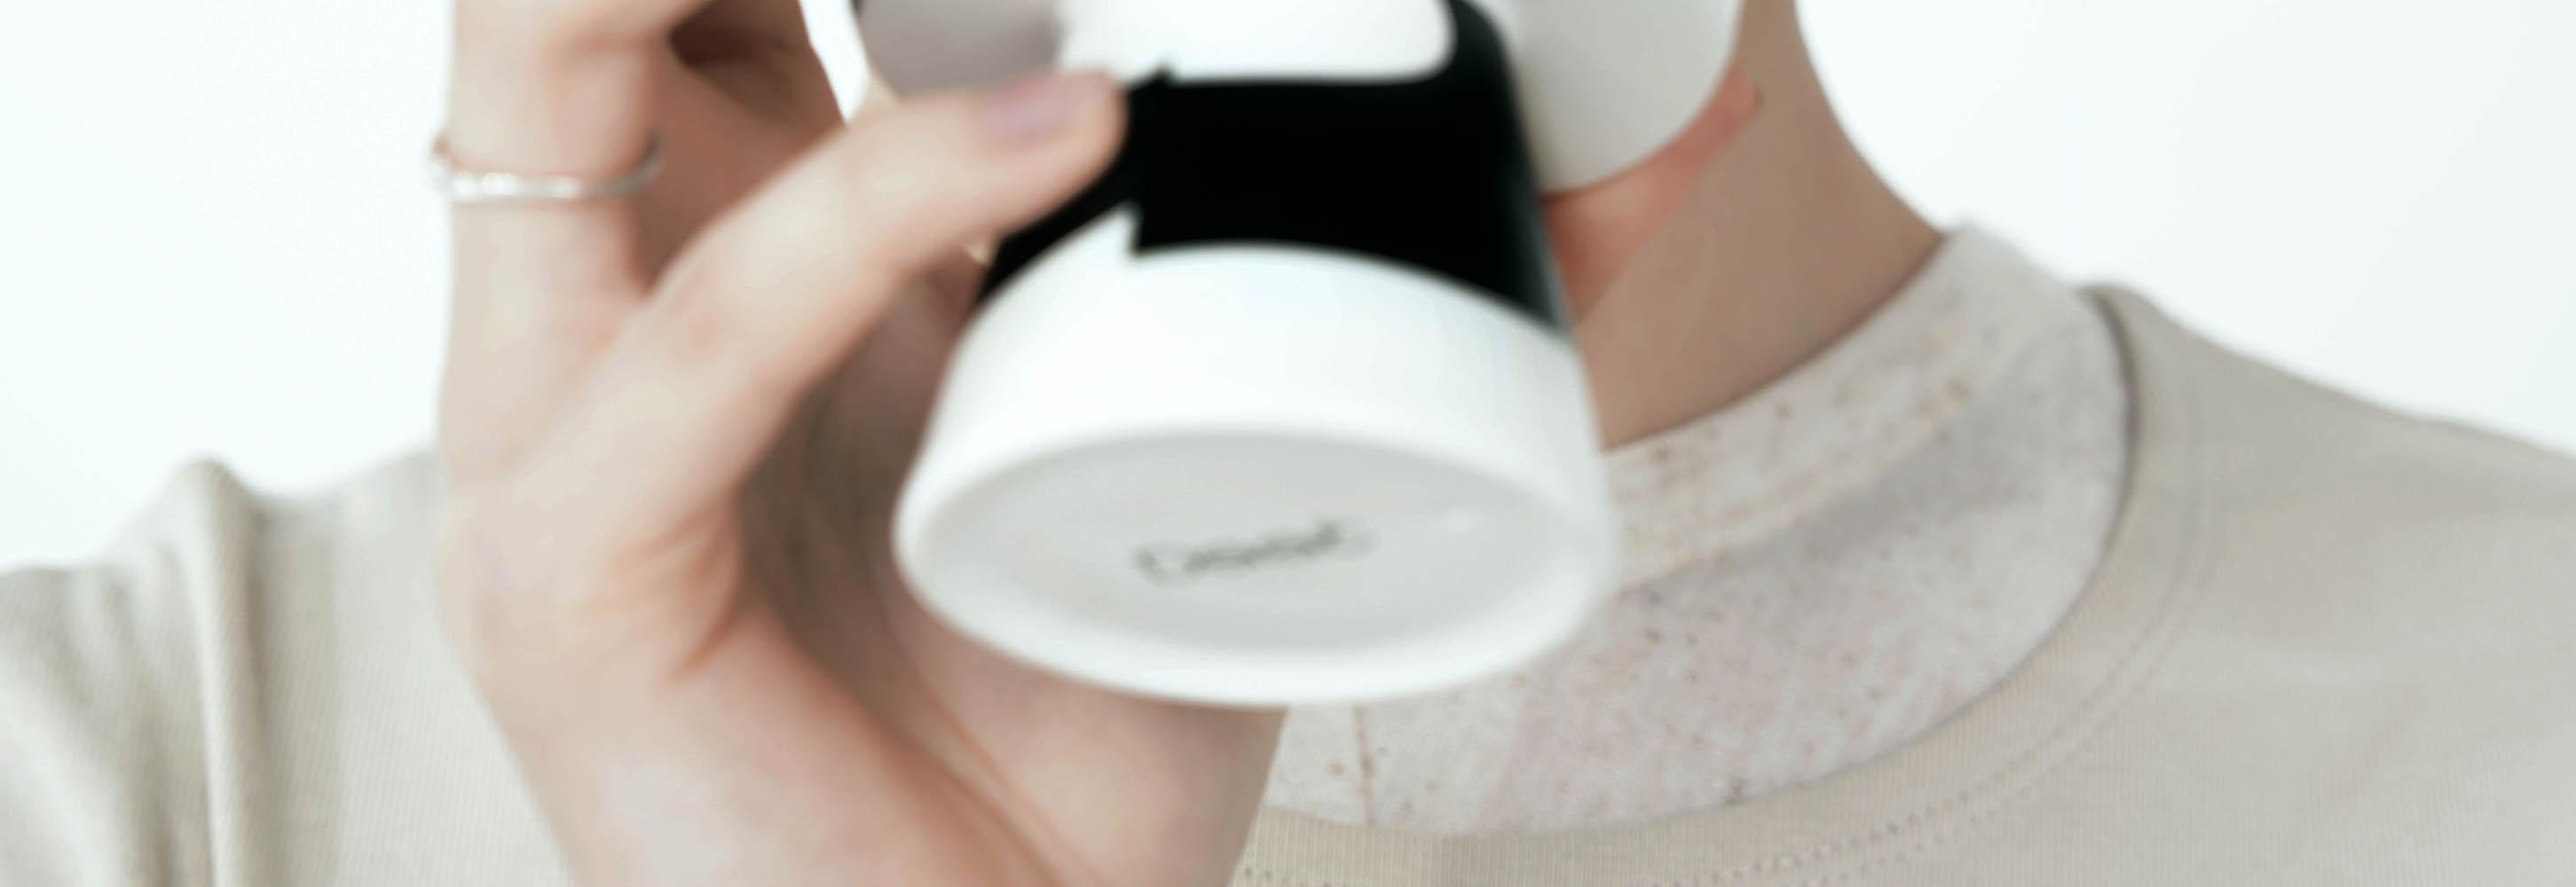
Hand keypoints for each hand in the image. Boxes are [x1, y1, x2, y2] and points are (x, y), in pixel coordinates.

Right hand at [433, 0, 1758, 883]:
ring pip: (547, 74)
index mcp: (742, 252)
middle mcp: (615, 306)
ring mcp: (558, 433)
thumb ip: (1342, 273)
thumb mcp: (1217, 439)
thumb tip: (1623, 131)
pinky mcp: (569, 572)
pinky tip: (1068, 136)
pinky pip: (697, 347)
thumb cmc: (1080, 723)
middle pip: (580, 3)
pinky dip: (878, 211)